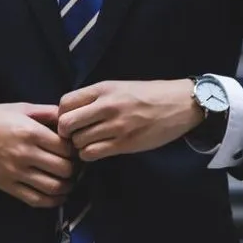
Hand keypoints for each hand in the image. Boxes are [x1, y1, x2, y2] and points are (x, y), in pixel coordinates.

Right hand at [0, 103, 74, 207]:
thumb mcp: (21, 108)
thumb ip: (47, 113)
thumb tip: (71, 119)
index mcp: (30, 132)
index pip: (66, 148)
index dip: (76, 150)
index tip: (76, 149)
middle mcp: (24, 154)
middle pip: (64, 169)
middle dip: (74, 169)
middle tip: (75, 165)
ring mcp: (15, 172)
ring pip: (53, 187)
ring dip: (67, 186)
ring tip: (69, 180)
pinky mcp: (7, 186)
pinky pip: (35, 199)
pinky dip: (52, 201)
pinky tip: (58, 195)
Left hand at [57, 80, 203, 161]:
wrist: (180, 104)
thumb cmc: (148, 95)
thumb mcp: (119, 87)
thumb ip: (95, 98)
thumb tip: (67, 112)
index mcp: (103, 89)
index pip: (65, 103)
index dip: (62, 114)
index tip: (71, 120)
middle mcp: (107, 106)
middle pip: (66, 124)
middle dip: (66, 133)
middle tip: (75, 135)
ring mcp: (116, 126)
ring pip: (78, 142)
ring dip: (79, 145)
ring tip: (90, 142)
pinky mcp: (124, 143)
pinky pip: (92, 153)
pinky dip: (89, 155)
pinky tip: (97, 150)